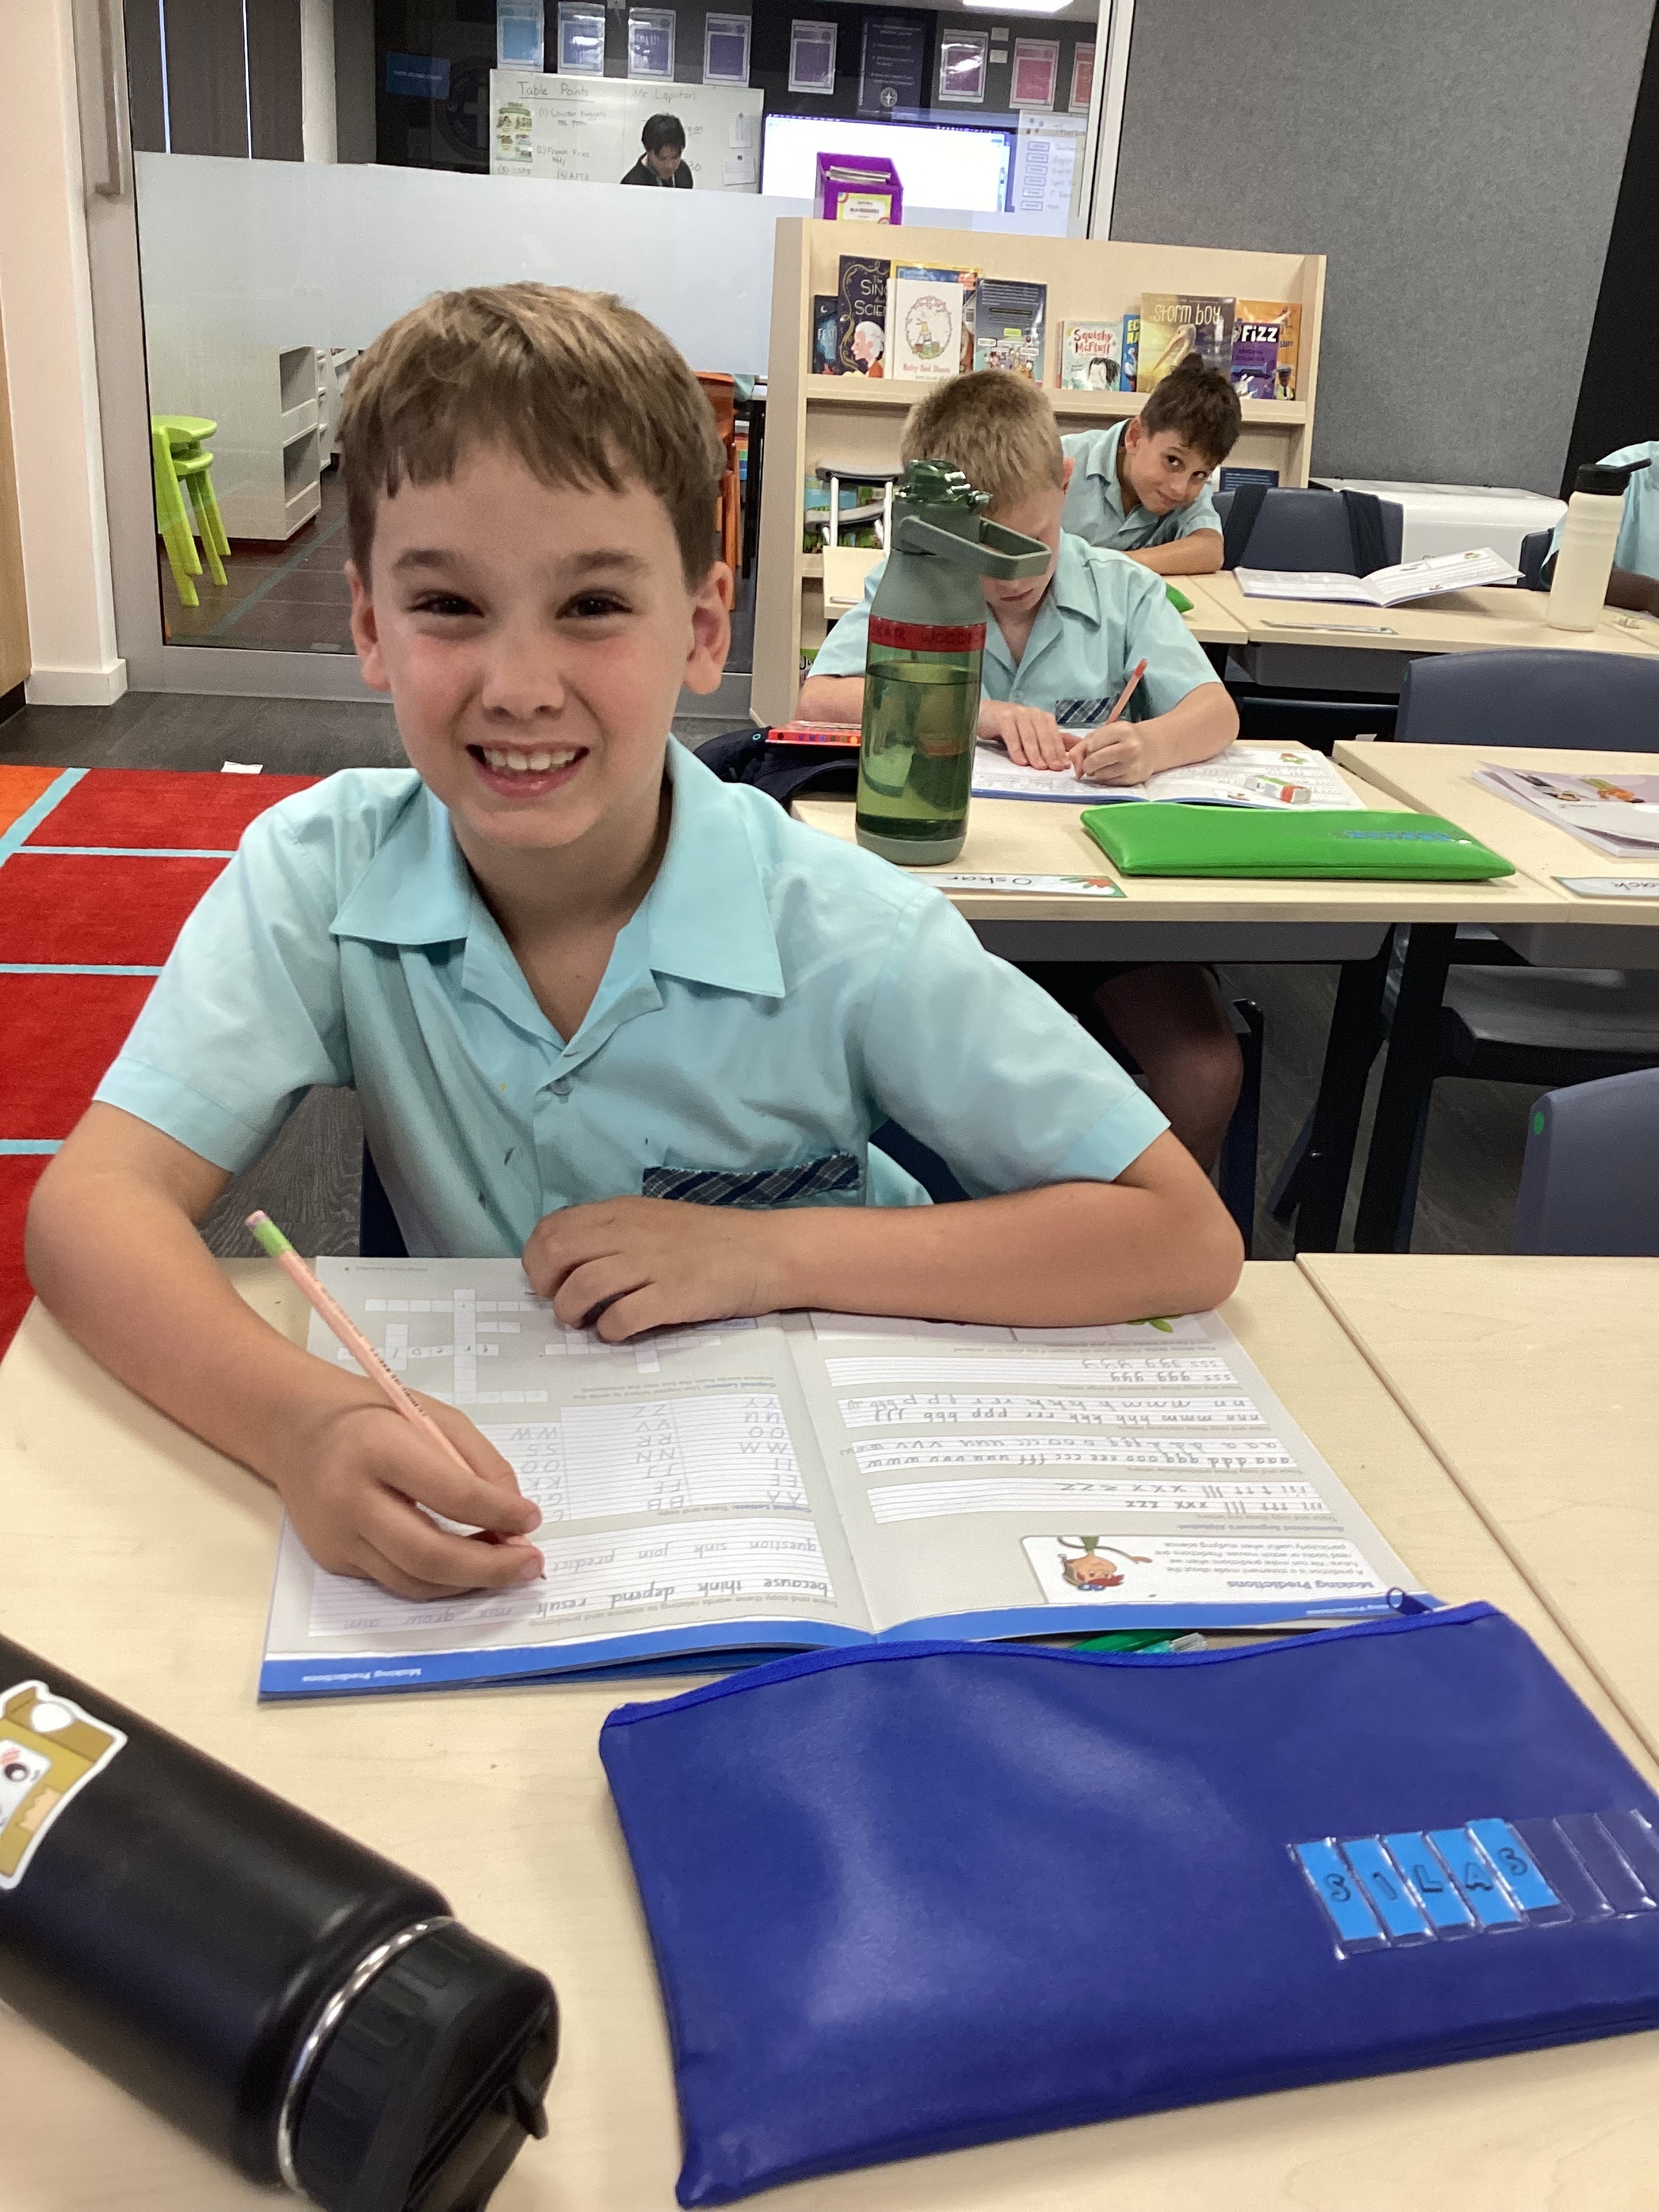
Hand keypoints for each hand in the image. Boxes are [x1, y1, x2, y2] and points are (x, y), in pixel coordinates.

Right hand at [271, 1394, 543, 1601]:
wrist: (295, 1429)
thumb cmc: (373, 1415)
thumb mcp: (432, 1415)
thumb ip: (478, 1461)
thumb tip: (516, 1515)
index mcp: (377, 1447)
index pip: (449, 1492)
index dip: (498, 1512)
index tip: (532, 1518)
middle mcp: (350, 1498)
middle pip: (428, 1553)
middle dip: (490, 1566)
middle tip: (531, 1564)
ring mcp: (337, 1537)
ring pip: (413, 1580)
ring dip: (470, 1581)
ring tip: (508, 1568)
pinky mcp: (333, 1560)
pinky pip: (395, 1581)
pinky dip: (439, 1580)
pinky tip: (468, 1566)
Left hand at [524, 1196, 785, 1340]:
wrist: (767, 1252)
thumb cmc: (711, 1240)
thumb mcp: (656, 1221)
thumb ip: (615, 1234)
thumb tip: (570, 1263)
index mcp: (622, 1212)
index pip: (552, 1228)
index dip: (537, 1260)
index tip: (548, 1282)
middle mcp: (630, 1233)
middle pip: (557, 1254)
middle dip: (546, 1287)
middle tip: (562, 1305)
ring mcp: (652, 1264)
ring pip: (582, 1287)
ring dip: (571, 1312)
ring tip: (585, 1322)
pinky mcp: (673, 1296)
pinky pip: (621, 1317)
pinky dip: (609, 1331)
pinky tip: (618, 1332)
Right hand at [978, 699, 1070, 768]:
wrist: (985, 715)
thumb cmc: (1010, 727)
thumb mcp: (1032, 733)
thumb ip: (1050, 741)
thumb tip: (1072, 752)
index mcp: (1042, 717)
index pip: (1055, 736)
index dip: (1060, 752)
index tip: (1064, 767)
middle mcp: (1033, 713)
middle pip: (1044, 736)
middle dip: (1050, 754)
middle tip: (1054, 769)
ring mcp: (1018, 714)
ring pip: (1030, 737)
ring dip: (1035, 753)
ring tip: (1040, 767)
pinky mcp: (1004, 718)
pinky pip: (1012, 736)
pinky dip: (1017, 750)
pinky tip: (1021, 762)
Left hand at [1069, 723, 1158, 784]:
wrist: (1151, 747)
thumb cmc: (1122, 739)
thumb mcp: (1104, 734)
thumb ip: (1081, 747)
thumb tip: (1076, 770)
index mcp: (1121, 730)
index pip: (1091, 745)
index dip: (1088, 749)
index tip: (1094, 748)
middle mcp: (1129, 747)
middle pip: (1093, 761)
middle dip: (1088, 764)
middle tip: (1093, 762)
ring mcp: (1132, 765)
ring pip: (1099, 774)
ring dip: (1097, 772)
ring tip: (1106, 764)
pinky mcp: (1133, 779)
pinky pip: (1108, 783)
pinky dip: (1106, 778)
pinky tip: (1114, 770)